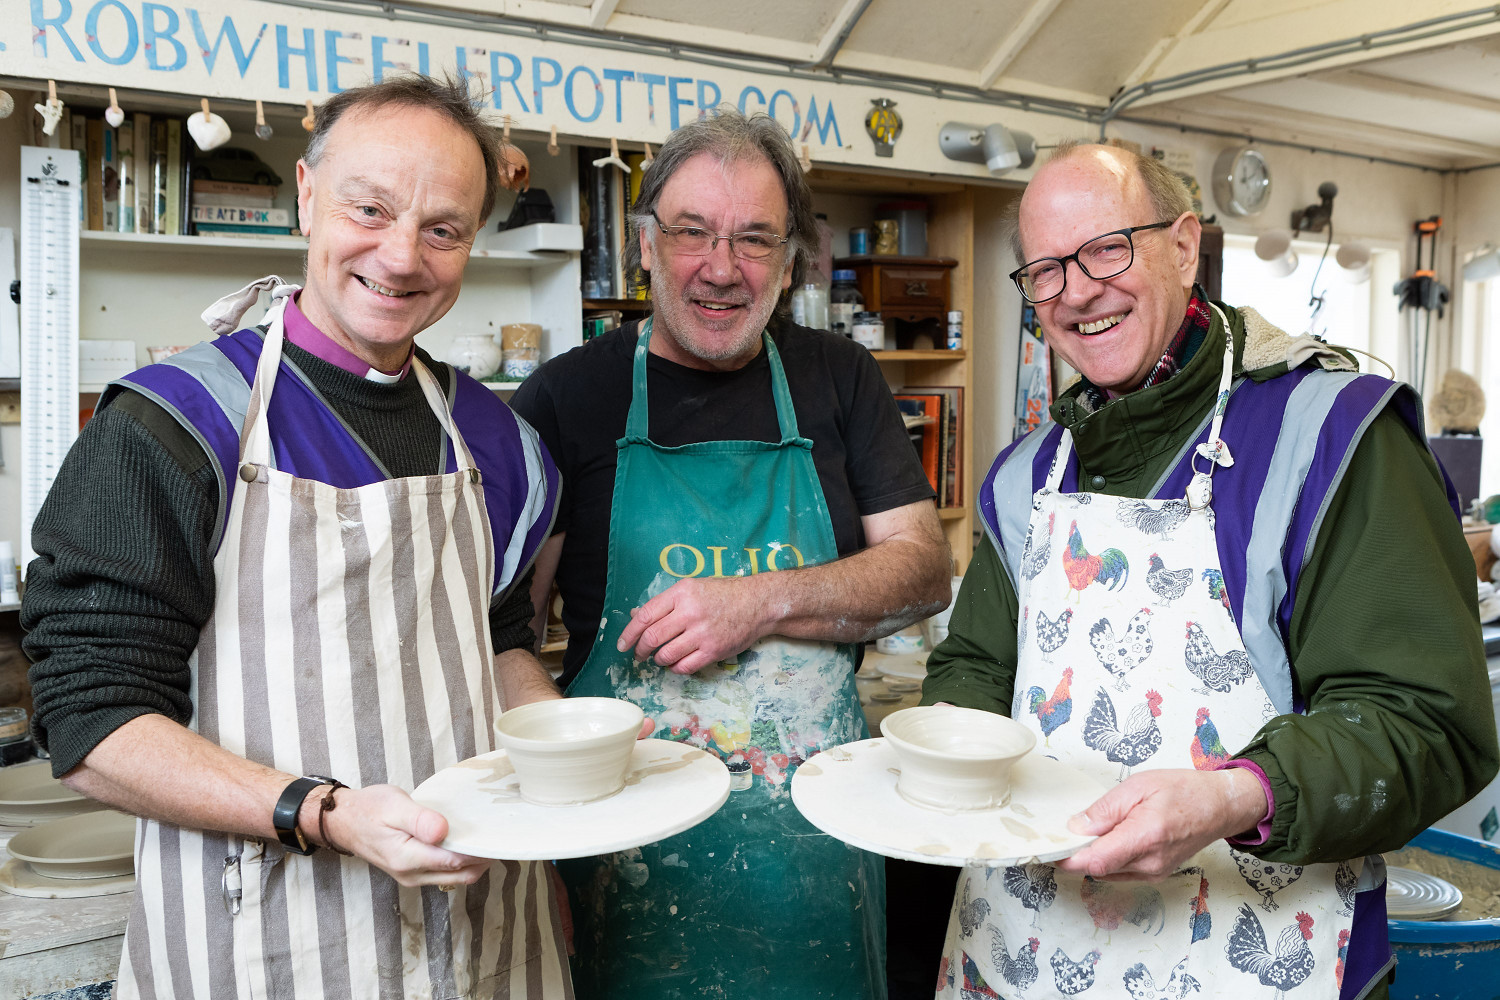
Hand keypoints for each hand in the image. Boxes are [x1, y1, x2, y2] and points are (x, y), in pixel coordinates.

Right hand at [310, 784, 491, 887]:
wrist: (344, 821)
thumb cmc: (368, 809)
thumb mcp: (394, 806)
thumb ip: (420, 820)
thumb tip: (443, 831)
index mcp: (408, 858)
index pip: (455, 862)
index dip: (480, 852)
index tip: (499, 836)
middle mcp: (412, 874)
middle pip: (460, 875)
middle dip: (483, 860)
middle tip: (500, 837)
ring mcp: (412, 877)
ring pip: (454, 877)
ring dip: (473, 863)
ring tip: (487, 839)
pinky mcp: (413, 873)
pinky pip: (445, 873)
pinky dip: (460, 863)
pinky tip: (467, 844)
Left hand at [616, 577, 769, 674]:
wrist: (758, 603)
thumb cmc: (723, 594)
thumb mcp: (692, 588)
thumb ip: (665, 602)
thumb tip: (636, 615)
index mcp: (681, 593)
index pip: (645, 616)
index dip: (629, 633)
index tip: (622, 644)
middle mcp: (690, 612)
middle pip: (652, 637)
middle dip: (640, 650)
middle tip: (639, 655)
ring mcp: (702, 633)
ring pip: (666, 655)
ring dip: (658, 660)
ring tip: (660, 657)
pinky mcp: (714, 650)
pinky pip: (684, 666)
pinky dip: (675, 668)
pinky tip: (677, 663)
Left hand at [1055, 767, 1268, 880]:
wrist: (1219, 806)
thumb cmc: (1184, 790)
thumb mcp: (1139, 786)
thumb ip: (1106, 809)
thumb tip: (1077, 827)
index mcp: (1146, 835)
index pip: (1097, 860)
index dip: (1068, 859)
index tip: (1050, 850)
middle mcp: (1150, 861)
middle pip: (1098, 868)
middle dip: (1078, 853)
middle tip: (1065, 833)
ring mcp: (1154, 872)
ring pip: (1108, 872)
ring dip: (1093, 856)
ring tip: (1092, 831)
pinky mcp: (1156, 874)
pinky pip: (1121, 872)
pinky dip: (1109, 858)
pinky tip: (1110, 839)